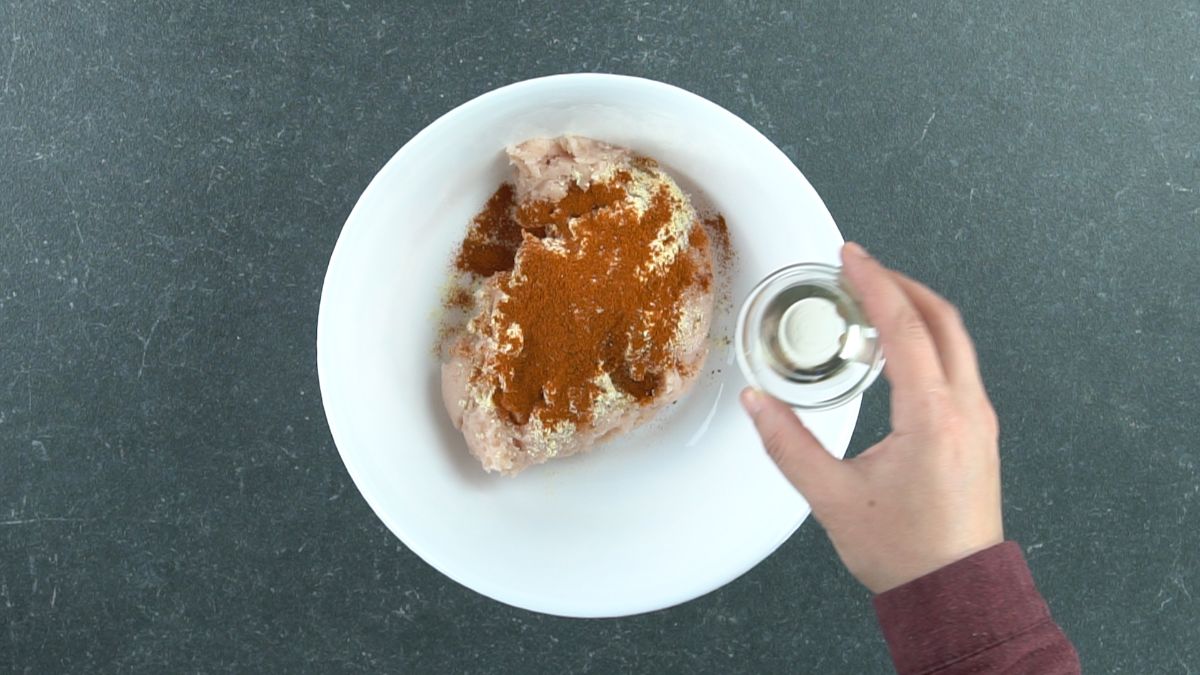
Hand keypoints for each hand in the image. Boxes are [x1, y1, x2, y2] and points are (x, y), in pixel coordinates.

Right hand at [741, 242, 1002, 593]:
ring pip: (956, 340)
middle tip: (861, 269)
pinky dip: (930, 340)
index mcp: (932, 418)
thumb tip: (758, 404)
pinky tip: (900, 350)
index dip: (874, 283)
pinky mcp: (978, 433)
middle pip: (942, 319)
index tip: (850, 257)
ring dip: (917, 310)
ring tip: (876, 302)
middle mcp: (966, 410)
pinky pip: (959, 365)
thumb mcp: (832, 498)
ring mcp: (979, 420)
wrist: (956, 594)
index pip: (904, 328)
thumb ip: (788, 444)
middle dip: (900, 284)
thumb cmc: (906, 553)